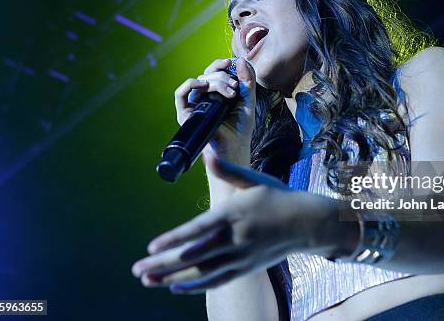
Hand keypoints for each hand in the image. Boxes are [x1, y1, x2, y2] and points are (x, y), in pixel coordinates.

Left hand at [131, 155, 346, 293]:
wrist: (306, 225)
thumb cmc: (278, 198)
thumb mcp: (254, 180)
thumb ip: (228, 171)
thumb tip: (208, 155)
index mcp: (233, 214)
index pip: (198, 229)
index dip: (174, 240)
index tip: (152, 247)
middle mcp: (234, 239)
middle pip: (193, 256)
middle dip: (163, 264)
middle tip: (137, 269)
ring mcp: (239, 257)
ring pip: (200, 273)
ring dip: (172, 278)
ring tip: (148, 280)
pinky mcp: (244, 269)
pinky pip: (215, 281)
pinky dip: (194, 286)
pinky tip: (175, 287)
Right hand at [174, 57, 255, 162]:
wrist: (234, 148)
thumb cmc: (241, 128)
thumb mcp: (248, 100)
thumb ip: (247, 81)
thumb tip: (242, 60)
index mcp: (218, 92)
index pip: (215, 72)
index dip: (221, 64)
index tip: (231, 62)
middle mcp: (205, 97)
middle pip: (207, 74)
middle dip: (223, 76)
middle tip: (235, 87)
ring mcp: (195, 105)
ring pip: (199, 82)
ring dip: (215, 81)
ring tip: (230, 92)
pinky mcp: (186, 114)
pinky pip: (180, 94)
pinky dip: (189, 84)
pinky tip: (202, 84)